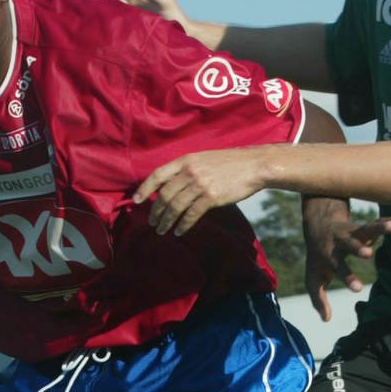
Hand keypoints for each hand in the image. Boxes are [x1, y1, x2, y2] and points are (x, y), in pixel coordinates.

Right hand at [90, 0, 189, 26]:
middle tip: (81, 5)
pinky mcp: (131, 31)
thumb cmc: (176, 17)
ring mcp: (132, 17)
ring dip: (99, 13)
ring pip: (111, 12)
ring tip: (85, 19)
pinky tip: (98, 33)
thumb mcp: (165, 0)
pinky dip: (106, 26)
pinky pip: (116, 25)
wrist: (183, 37)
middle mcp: (133, 4)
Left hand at [133, 149, 270, 236]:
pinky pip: (191, 214)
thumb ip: (187, 170)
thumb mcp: (204, 160)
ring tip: (162, 231)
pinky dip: (183, 225)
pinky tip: (179, 231)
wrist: (254, 165)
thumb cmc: (229, 164)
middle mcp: (190, 171)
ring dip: (166, 221)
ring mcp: (201, 184)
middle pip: (165, 194)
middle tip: (152, 222)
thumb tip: (170, 187)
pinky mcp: (212, 197)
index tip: (136, 201)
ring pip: (175, 206)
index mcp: (186, 160)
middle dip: (156, 211)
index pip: (158, 175)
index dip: (145, 188)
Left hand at [302, 203, 390, 320]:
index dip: (348, 278)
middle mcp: (340, 242)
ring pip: (367, 228)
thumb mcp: (313, 278)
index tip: (359, 289)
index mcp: (328, 256)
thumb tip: (326, 319)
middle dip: (358, 249)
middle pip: (350, 244)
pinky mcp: (365, 225)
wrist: (319, 226)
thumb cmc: (318, 258)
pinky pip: (380, 221)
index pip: (338, 268)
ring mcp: (353, 232)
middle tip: (368, 254)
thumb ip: (319, 298)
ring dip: (380, 227)